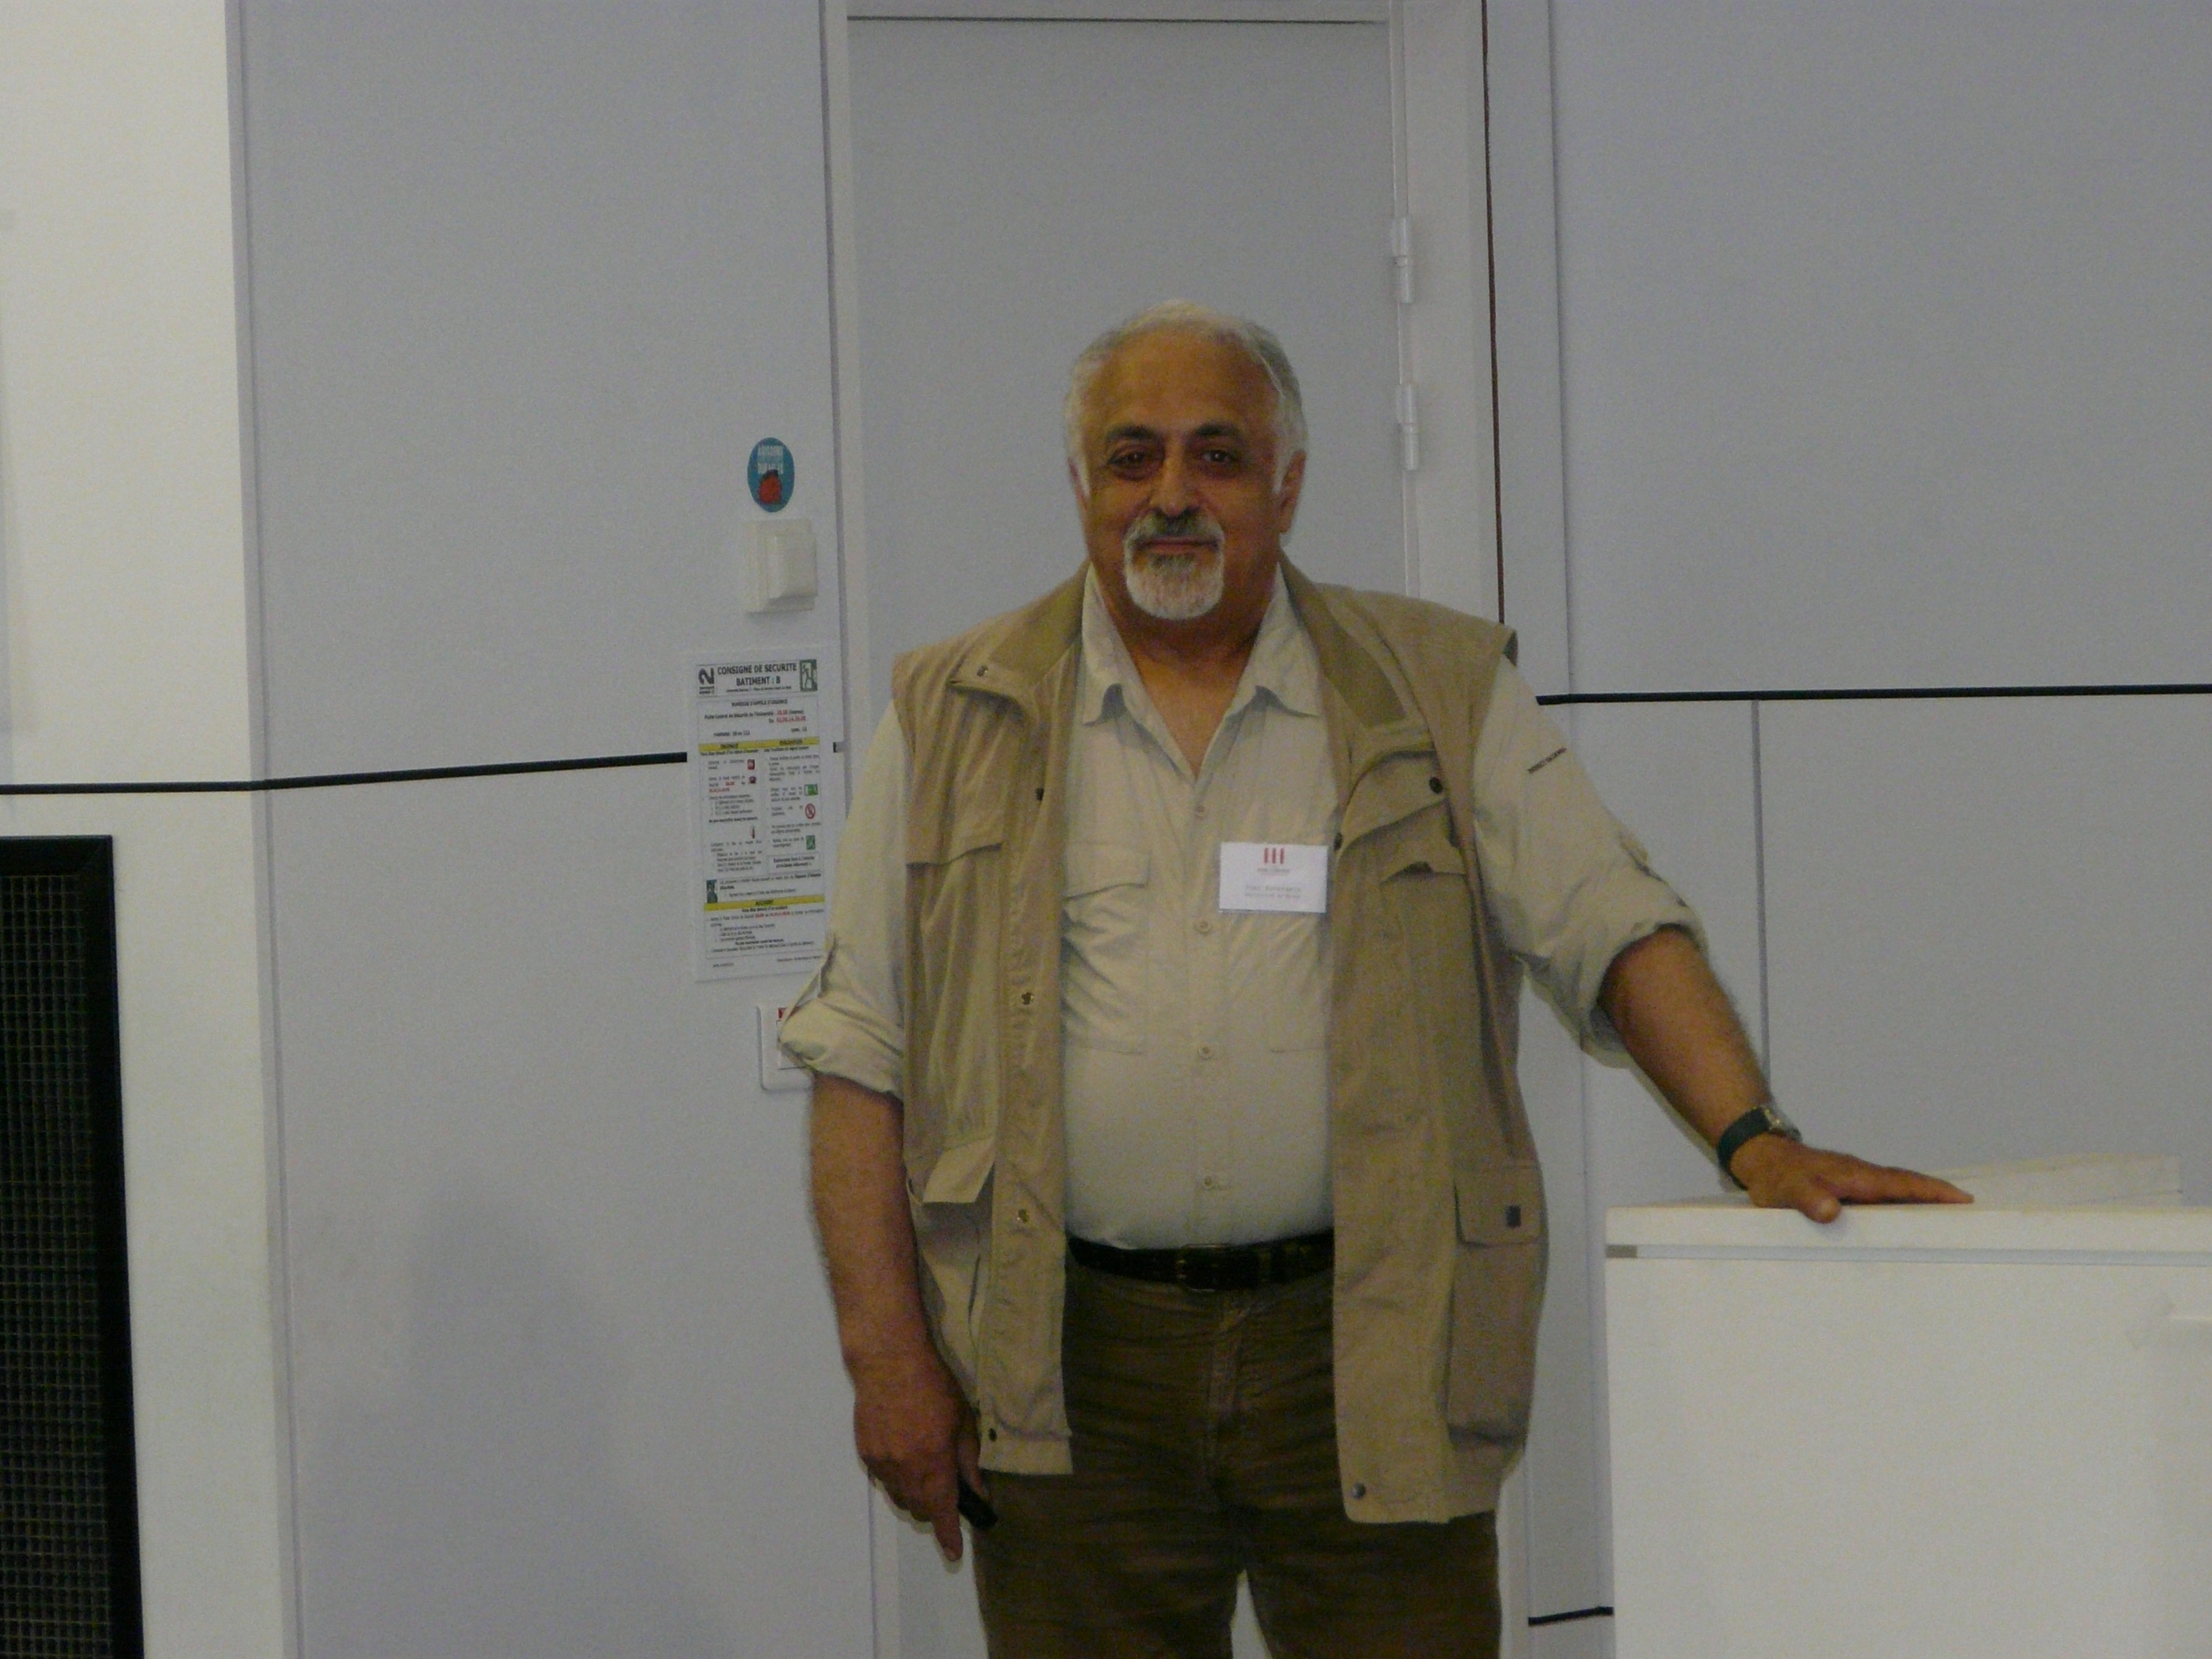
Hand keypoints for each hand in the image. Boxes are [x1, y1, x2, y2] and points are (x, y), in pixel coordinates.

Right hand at [850, 1342, 985, 1561]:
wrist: (889, 1362)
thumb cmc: (934, 1387)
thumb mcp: (963, 1423)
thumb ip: (969, 1462)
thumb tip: (977, 1492)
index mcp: (935, 1464)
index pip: (942, 1513)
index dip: (949, 1536)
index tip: (953, 1553)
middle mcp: (905, 1471)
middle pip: (919, 1509)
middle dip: (934, 1508)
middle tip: (945, 1487)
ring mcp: (881, 1464)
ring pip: (899, 1496)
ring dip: (914, 1493)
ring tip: (923, 1464)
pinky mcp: (865, 1453)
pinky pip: (883, 1479)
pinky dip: (896, 1475)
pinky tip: (903, 1449)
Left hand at [1730, 1135, 1972, 1222]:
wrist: (1762, 1160)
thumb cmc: (1777, 1175)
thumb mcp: (1788, 1189)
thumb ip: (1809, 1198)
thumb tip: (1830, 1211)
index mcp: (1858, 1177)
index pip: (1904, 1183)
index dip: (1934, 1192)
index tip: (1964, 1201)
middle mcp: (1864, 1178)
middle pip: (1910, 1190)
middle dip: (1941, 1202)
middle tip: (1972, 1222)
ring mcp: (1858, 1184)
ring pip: (1898, 1197)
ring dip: (1922, 1209)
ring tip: (1949, 1232)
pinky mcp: (1849, 1192)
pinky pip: (1882, 1203)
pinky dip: (1899, 1213)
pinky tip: (1904, 1231)